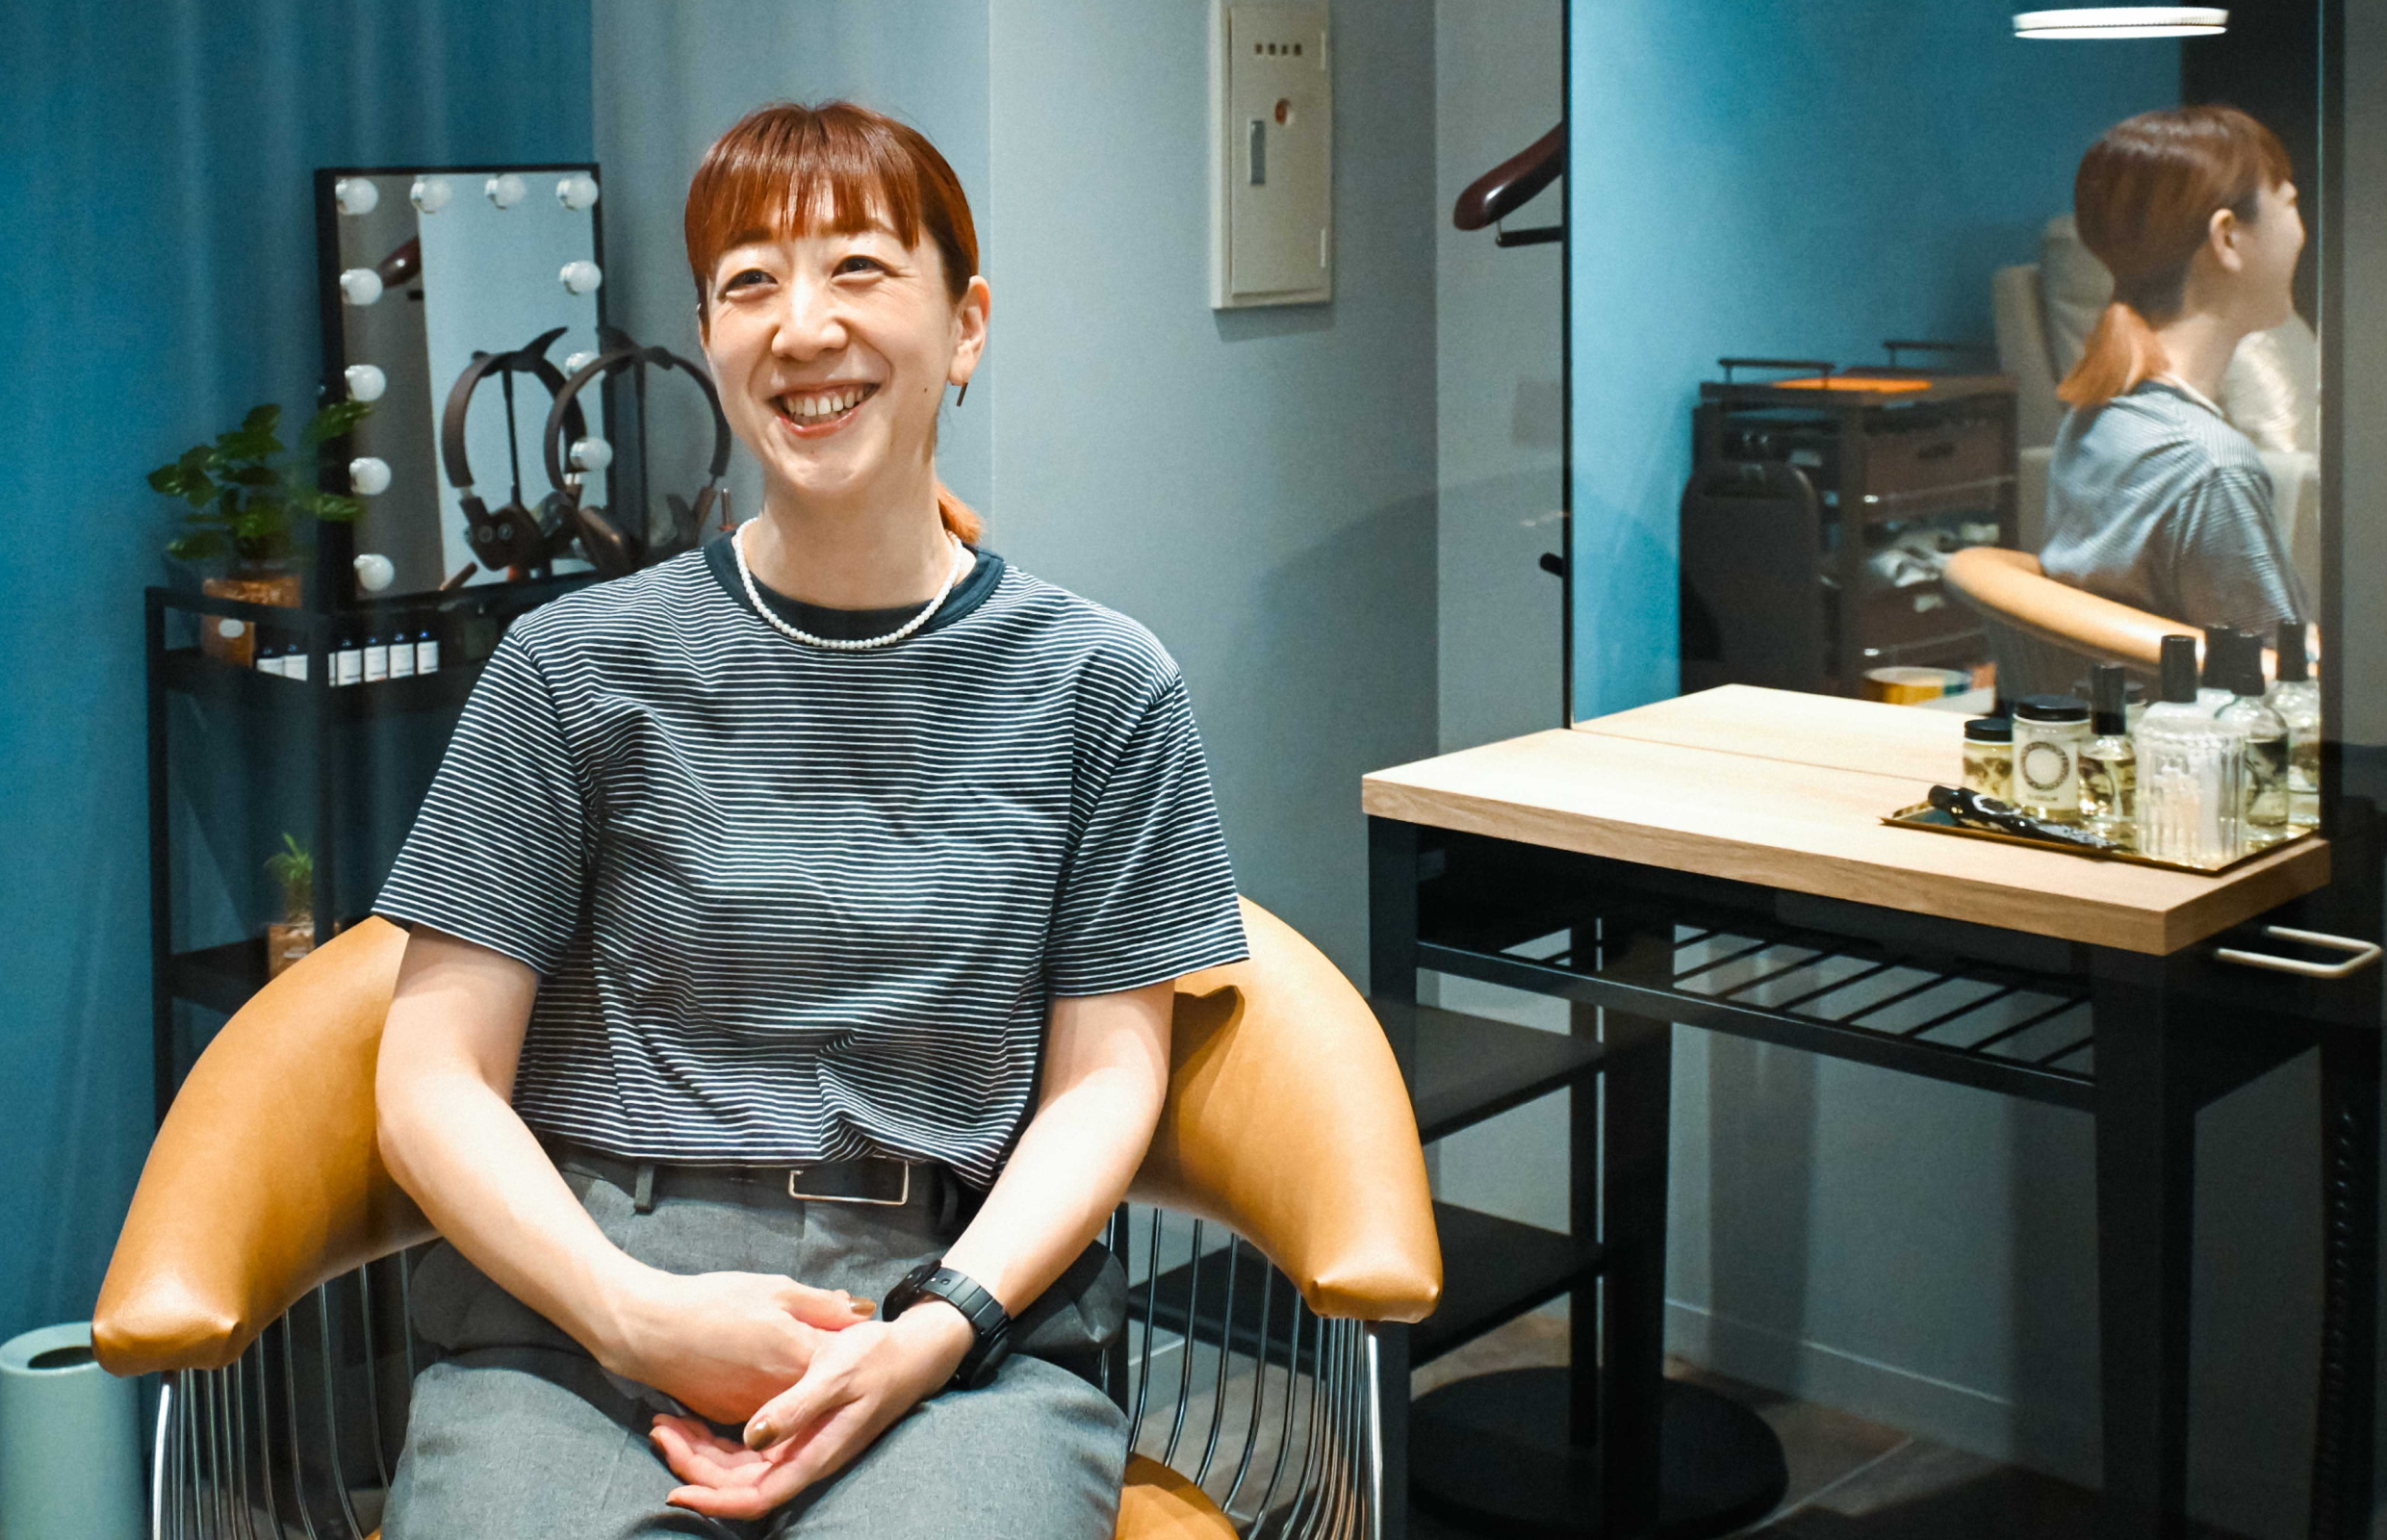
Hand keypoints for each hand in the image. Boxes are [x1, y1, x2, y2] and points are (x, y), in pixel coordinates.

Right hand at [598, 1268, 876, 1424]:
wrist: (651, 1331)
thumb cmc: (714, 1302)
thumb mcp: (776, 1290)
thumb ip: (823, 1305)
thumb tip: (862, 1311)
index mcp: (802, 1359)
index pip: (846, 1356)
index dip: (847, 1338)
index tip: (839, 1322)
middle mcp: (785, 1395)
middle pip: (819, 1383)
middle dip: (822, 1364)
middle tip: (798, 1334)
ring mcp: (755, 1411)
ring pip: (788, 1399)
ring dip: (789, 1379)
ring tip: (765, 1347)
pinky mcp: (728, 1417)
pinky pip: (757, 1408)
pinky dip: (760, 1390)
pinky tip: (744, 1363)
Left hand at [649, 1302, 973, 1518]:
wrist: (909, 1351)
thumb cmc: (874, 1357)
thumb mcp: (834, 1373)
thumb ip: (795, 1407)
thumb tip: (752, 1437)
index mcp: (812, 1454)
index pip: (754, 1496)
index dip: (713, 1499)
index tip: (674, 1489)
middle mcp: (801, 1458)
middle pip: (737, 1484)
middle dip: (694, 1466)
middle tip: (659, 1431)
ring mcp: (798, 1447)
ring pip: (738, 1466)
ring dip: (701, 1451)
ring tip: (666, 1423)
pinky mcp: (796, 1430)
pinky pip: (748, 1447)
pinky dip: (718, 1437)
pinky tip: (696, 1417)